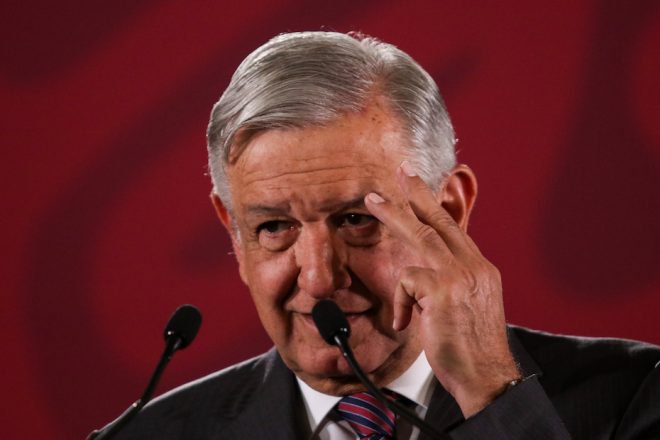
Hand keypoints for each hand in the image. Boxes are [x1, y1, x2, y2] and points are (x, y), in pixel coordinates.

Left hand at [365, 162, 520, 417]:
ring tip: (372, 202)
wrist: (487, 378)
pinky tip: (407, 322)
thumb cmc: (471, 349)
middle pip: (439, 222)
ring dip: (393, 217)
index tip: (422, 189)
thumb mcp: (467, 307)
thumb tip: (424, 274)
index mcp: (480, 270)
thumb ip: (451, 283)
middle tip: (401, 171)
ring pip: (420, 236)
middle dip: (417, 193)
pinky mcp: (443, 291)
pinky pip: (408, 281)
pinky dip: (402, 303)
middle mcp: (474, 267)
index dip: (436, 207)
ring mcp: (460, 276)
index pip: (454, 231)